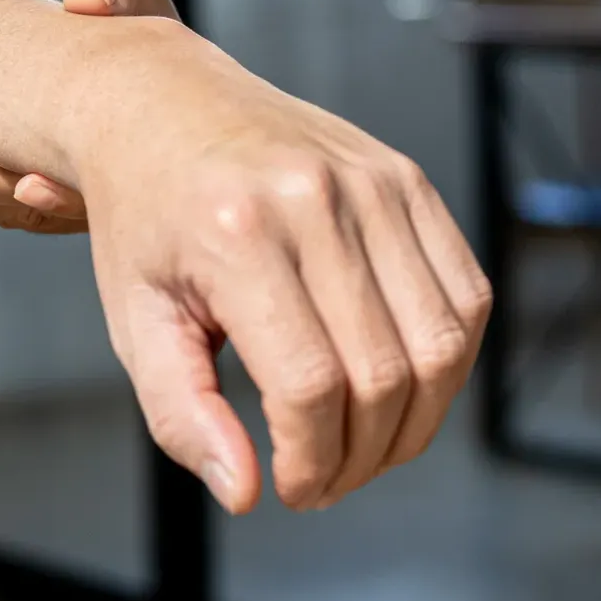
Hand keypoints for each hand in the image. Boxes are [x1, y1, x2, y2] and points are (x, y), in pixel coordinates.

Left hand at [0, 0, 176, 230]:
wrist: (120, 62)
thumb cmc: (130, 21)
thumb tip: (83, 0)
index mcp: (135, 145)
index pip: (102, 185)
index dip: (63, 194)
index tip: (28, 184)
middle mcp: (99, 185)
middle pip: (38, 207)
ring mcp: (60, 196)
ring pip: (9, 210)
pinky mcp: (23, 192)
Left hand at [70, 22, 490, 513]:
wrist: (160, 107)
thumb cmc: (144, 223)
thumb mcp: (135, 321)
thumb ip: (182, 414)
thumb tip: (244, 494)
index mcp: (236, 232)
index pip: (309, 384)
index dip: (312, 461)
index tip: (290, 490)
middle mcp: (315, 199)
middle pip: (385, 373)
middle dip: (361, 457)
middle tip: (324, 482)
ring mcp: (374, 182)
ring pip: (442, 344)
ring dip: (414, 423)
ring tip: (361, 447)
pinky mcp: (408, 179)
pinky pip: (465, 296)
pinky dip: (445, 363)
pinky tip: (395, 388)